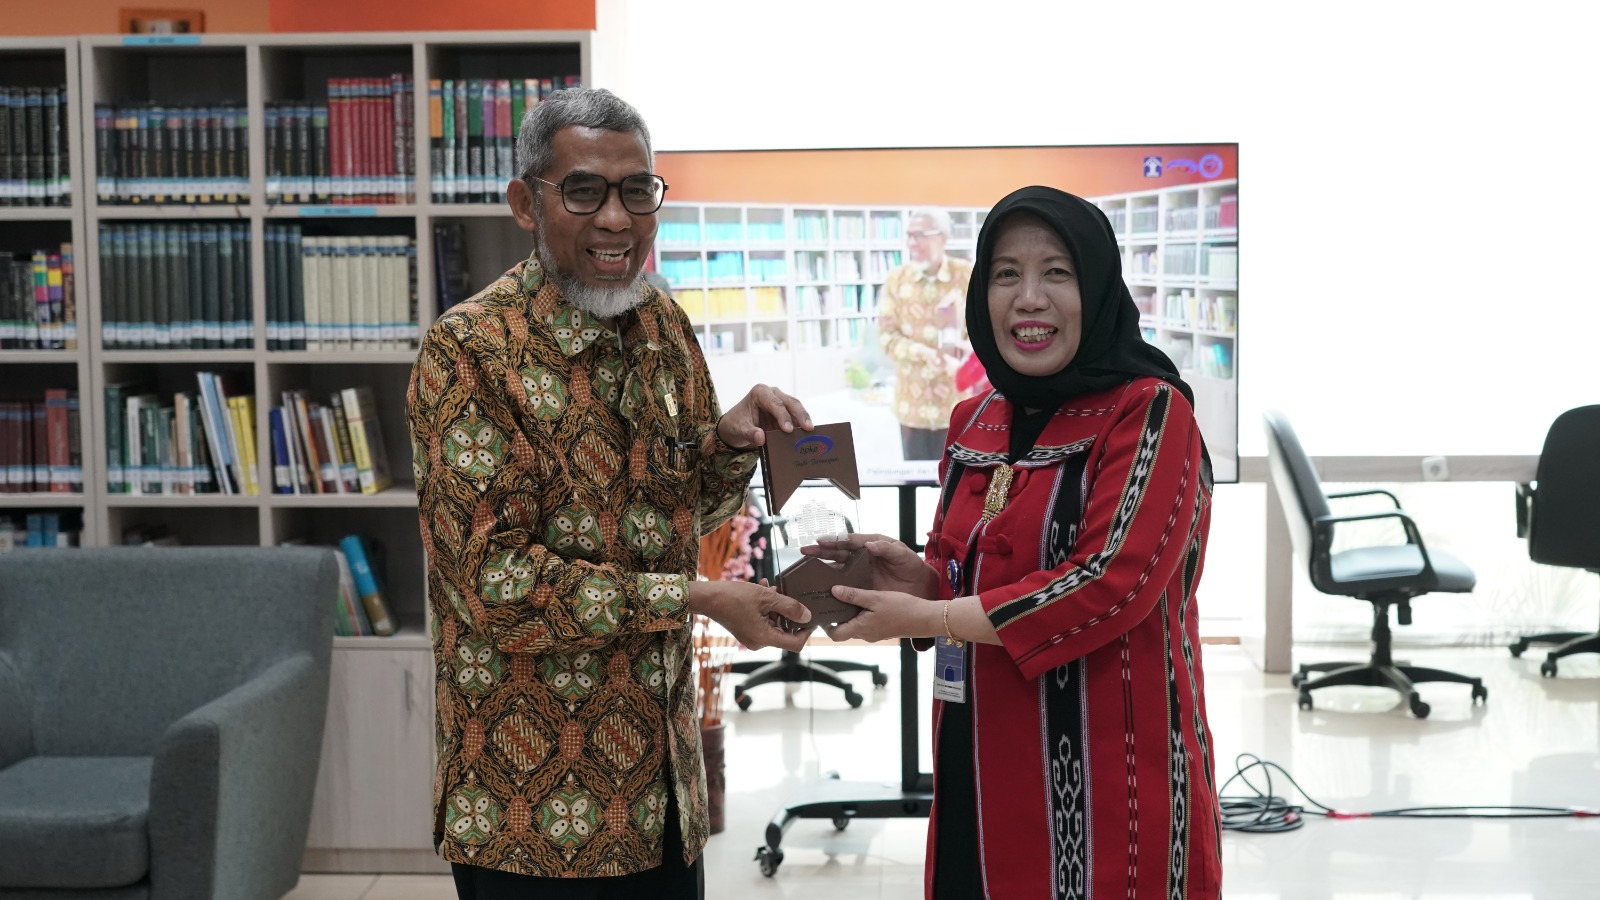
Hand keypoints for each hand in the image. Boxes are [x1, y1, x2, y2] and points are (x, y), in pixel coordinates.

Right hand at [689, 579, 813, 651]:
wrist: (707, 597)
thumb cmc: (734, 597)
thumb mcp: (766, 597)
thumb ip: (790, 607)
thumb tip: (808, 616)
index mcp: (765, 638)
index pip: (796, 644)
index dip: (806, 630)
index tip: (811, 615)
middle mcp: (759, 642)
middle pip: (785, 631)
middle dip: (788, 611)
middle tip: (786, 593)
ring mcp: (752, 637)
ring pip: (774, 623)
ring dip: (776, 606)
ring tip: (770, 588)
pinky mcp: (747, 631)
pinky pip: (764, 621)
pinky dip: (766, 608)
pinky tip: (763, 590)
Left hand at [717, 384, 812, 449]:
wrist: (736, 426)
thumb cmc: (736, 424)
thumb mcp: (739, 430)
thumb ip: (750, 433)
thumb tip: (761, 438)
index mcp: (759, 393)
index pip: (775, 403)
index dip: (783, 416)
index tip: (788, 430)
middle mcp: (772, 393)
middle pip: (790, 402)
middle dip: (800, 415)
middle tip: (808, 428)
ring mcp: (780, 401)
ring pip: (796, 408)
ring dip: (804, 419)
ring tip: (811, 433)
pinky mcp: (785, 411)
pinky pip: (796, 416)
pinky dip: (801, 425)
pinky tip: (807, 434)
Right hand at [800, 533, 936, 597]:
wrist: (922, 587)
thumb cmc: (912, 566)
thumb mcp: (902, 554)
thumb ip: (886, 548)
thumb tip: (869, 544)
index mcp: (870, 545)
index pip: (849, 541)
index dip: (835, 541)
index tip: (821, 541)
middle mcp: (862, 557)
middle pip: (838, 553)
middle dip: (820, 552)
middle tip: (804, 551)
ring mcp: (861, 573)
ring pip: (837, 569)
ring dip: (822, 569)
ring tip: (806, 568)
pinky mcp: (862, 588)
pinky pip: (845, 586)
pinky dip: (833, 587)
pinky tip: (822, 590)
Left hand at [821, 585, 940, 643]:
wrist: (925, 618)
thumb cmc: (902, 608)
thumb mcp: (876, 598)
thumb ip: (854, 595)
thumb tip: (834, 590)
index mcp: (861, 628)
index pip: (834, 635)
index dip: (825, 625)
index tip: (822, 610)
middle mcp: (866, 634)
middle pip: (843, 629)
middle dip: (836, 616)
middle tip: (830, 598)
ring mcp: (874, 633)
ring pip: (855, 624)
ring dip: (849, 613)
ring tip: (845, 595)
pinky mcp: (882, 629)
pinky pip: (866, 622)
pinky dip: (861, 613)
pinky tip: (863, 598)